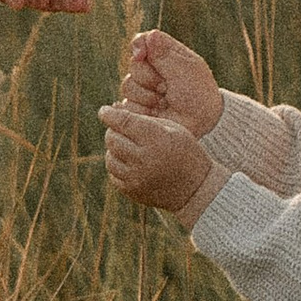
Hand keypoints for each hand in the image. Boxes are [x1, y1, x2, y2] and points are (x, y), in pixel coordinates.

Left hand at [98, 100, 223, 217]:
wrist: (196, 187)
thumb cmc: (184, 150)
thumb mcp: (172, 128)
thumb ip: (143, 118)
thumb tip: (112, 109)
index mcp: (157, 139)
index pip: (124, 122)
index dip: (110, 114)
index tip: (104, 111)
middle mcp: (145, 159)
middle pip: (113, 139)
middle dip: (114, 130)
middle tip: (121, 129)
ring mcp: (137, 177)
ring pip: (110, 157)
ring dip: (115, 149)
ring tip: (129, 147)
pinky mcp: (132, 191)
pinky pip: (114, 174)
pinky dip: (119, 166)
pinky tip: (131, 162)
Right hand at [122, 27, 223, 131]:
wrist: (200, 124)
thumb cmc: (198, 94)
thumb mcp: (185, 70)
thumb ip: (165, 54)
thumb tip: (149, 35)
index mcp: (166, 54)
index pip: (143, 40)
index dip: (139, 46)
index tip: (142, 55)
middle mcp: (152, 69)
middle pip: (134, 63)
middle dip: (149, 77)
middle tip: (167, 87)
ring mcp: (144, 89)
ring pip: (128, 85)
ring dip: (148, 95)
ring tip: (165, 102)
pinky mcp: (137, 108)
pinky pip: (127, 104)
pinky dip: (144, 109)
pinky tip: (157, 113)